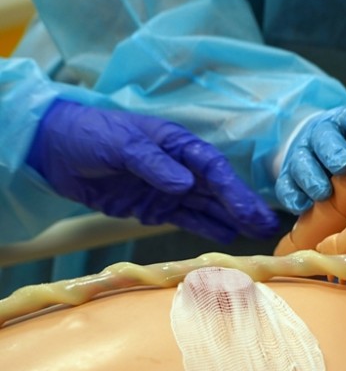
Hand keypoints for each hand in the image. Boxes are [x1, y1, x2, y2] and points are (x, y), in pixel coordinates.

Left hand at [27, 99, 279, 242]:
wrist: (53, 149)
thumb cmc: (90, 134)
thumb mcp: (121, 144)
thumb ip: (153, 164)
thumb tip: (184, 184)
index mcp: (177, 144)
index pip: (212, 168)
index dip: (233, 190)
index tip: (249, 210)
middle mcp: (180, 167)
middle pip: (218, 189)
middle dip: (244, 207)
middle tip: (268, 226)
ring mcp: (169, 189)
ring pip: (208, 206)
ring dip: (233, 219)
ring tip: (260, 234)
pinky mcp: (154, 207)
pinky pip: (188, 219)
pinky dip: (208, 228)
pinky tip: (229, 237)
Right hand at [275, 105, 345, 212]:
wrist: (313, 146)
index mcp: (345, 123)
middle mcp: (321, 135)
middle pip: (324, 139)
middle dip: (333, 152)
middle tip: (342, 166)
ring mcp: (302, 154)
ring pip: (301, 162)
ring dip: (312, 177)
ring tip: (322, 192)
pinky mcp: (287, 176)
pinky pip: (286, 185)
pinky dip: (293, 196)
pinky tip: (302, 207)